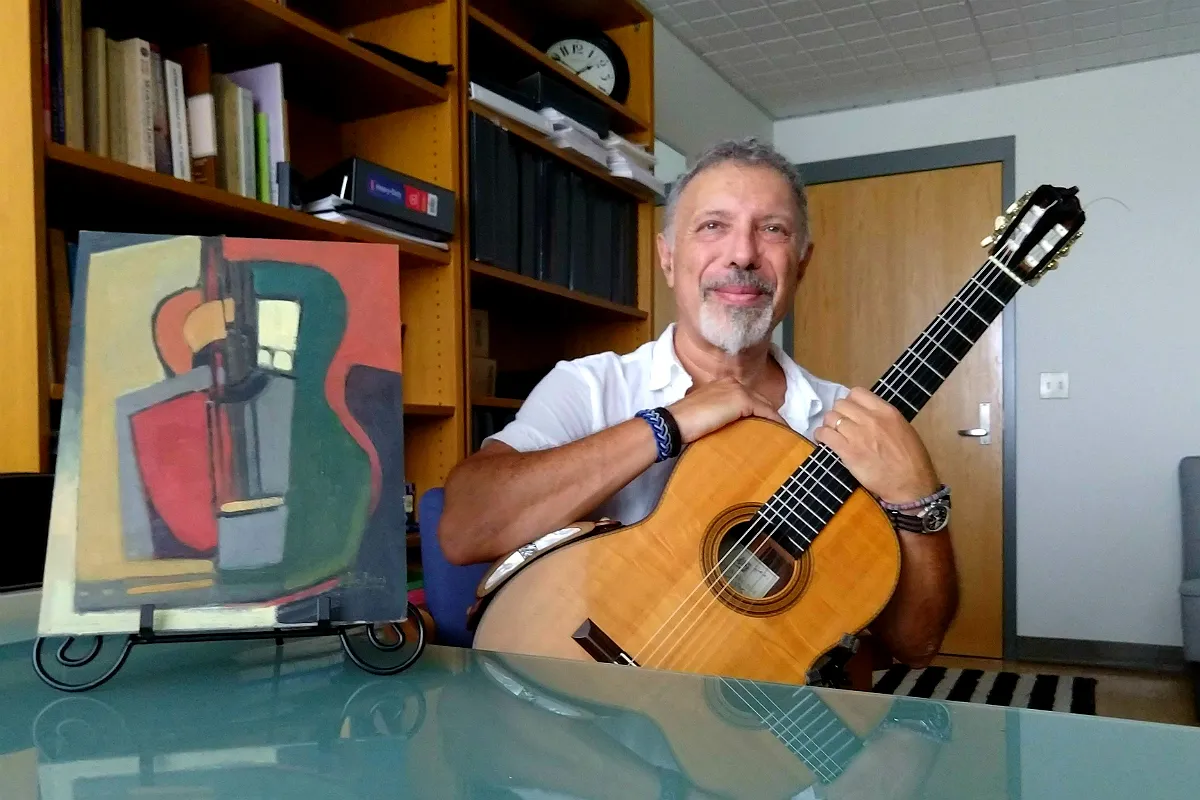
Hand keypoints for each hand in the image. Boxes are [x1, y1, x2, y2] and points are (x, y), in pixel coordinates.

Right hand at [666, 377, 785, 443]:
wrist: (673, 423)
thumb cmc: (683, 424)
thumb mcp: (705, 417)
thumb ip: (720, 416)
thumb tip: (732, 431)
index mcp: (722, 385)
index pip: (748, 398)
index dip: (759, 413)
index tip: (767, 427)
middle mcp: (732, 383)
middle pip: (759, 400)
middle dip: (769, 416)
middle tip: (779, 433)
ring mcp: (737, 390)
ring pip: (764, 405)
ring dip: (774, 421)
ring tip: (782, 436)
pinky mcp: (741, 400)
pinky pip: (766, 412)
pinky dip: (775, 423)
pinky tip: (781, 434)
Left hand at [813, 387, 938, 504]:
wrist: (910, 484)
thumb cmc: (911, 460)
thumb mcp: (903, 429)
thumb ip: (883, 419)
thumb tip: (865, 415)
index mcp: (886, 411)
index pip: (857, 393)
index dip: (850, 402)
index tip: (850, 412)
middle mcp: (870, 419)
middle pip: (840, 404)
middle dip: (838, 413)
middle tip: (840, 425)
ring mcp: (857, 434)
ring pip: (831, 418)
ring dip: (829, 425)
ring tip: (832, 433)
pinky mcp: (847, 451)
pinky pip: (825, 434)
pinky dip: (821, 435)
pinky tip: (824, 440)